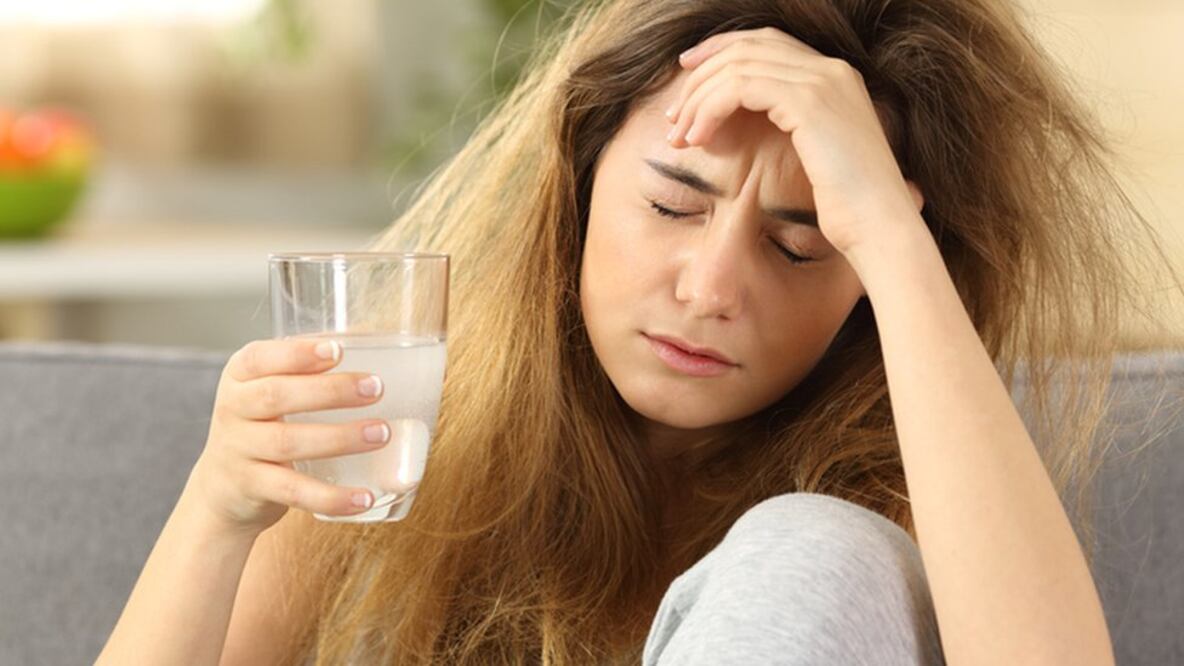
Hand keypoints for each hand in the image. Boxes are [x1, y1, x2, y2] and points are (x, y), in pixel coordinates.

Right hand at [183, 338, 392, 535]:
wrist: (222, 488)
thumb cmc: (263, 426)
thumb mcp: (268, 392)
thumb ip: (304, 372)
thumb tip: (372, 343)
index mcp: (239, 377)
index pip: (258, 358)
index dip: (297, 354)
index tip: (337, 350)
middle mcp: (233, 410)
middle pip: (277, 396)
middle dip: (330, 391)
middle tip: (376, 388)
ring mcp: (239, 451)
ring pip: (288, 443)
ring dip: (340, 438)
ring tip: (382, 433)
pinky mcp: (252, 488)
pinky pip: (294, 492)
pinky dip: (332, 496)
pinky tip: (364, 497)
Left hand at [664, 27, 925, 256]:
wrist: (880, 227)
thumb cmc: (848, 207)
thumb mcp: (817, 156)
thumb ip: (789, 128)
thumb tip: (739, 124)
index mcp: (836, 77)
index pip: (767, 42)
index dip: (721, 51)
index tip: (687, 74)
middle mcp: (832, 70)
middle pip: (748, 46)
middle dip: (702, 75)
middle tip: (673, 115)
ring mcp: (823, 81)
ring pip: (738, 66)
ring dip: (699, 99)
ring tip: (678, 136)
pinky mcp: (809, 102)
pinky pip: (741, 87)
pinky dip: (710, 108)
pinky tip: (698, 138)